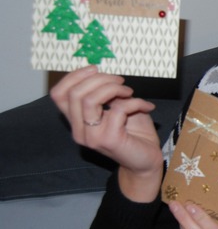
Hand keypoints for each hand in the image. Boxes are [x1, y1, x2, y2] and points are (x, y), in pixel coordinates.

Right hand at [50, 66, 162, 198]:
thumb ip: (107, 94)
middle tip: (120, 81)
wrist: (146, 160)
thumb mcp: (118, 107)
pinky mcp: (109, 139)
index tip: (95, 69)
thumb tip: (105, 75)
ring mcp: (91, 136)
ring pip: (89, 100)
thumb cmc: (134, 133)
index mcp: (77, 121)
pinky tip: (146, 106)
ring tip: (129, 91)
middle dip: (100, 79)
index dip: (74, 76)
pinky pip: (118, 109)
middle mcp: (79, 130)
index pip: (59, 94)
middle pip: (74, 94)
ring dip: (113, 88)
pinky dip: (135, 102)